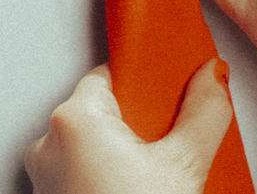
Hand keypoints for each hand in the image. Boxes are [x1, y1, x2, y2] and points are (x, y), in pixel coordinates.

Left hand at [24, 61, 230, 193]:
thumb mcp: (184, 167)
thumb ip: (204, 111)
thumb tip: (212, 75)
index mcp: (74, 119)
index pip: (113, 74)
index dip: (148, 84)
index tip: (173, 92)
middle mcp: (48, 143)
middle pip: (104, 110)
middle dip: (140, 123)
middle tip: (171, 143)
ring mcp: (45, 177)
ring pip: (95, 144)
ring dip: (126, 153)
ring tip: (158, 175)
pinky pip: (84, 171)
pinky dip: (110, 175)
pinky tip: (139, 190)